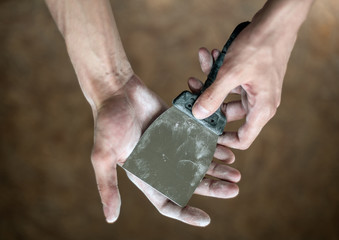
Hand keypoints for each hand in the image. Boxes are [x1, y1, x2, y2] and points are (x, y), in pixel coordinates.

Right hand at [91, 74, 239, 226]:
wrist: (116, 89)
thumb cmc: (107, 121)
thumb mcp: (103, 156)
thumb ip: (107, 186)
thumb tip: (110, 219)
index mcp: (144, 174)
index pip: (166, 202)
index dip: (184, 213)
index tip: (206, 219)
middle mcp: (159, 163)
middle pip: (190, 182)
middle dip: (212, 188)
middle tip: (233, 189)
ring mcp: (170, 145)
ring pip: (198, 162)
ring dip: (216, 168)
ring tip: (235, 172)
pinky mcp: (177, 128)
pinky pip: (198, 141)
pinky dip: (213, 147)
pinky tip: (227, 149)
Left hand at [190, 0, 313, 149]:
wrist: (276, 21)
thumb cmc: (260, 47)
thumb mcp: (231, 74)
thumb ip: (213, 96)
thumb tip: (197, 115)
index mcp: (261, 109)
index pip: (243, 139)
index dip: (224, 140)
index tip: (204, 133)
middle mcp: (259, 103)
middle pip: (227, 113)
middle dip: (208, 99)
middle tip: (193, 87)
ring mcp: (254, 89)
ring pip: (225, 93)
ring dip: (211, 79)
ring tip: (203, 60)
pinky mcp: (250, 77)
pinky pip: (230, 79)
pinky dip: (218, 68)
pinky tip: (210, 53)